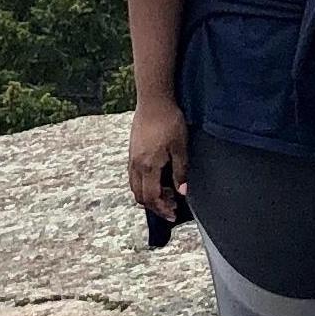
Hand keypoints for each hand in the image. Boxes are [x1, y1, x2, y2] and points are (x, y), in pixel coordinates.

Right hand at [128, 100, 190, 221]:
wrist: (153, 101)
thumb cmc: (169, 121)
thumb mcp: (180, 147)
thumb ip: (180, 171)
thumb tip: (182, 191)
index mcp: (149, 166)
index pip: (152, 197)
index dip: (162, 209)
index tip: (173, 214)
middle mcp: (136, 165)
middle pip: (140, 196)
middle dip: (155, 205)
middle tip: (171, 206)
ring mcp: (132, 158)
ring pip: (135, 186)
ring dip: (148, 195)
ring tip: (166, 194)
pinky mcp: (132, 151)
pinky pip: (133, 176)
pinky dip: (143, 184)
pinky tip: (157, 179)